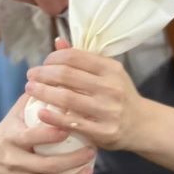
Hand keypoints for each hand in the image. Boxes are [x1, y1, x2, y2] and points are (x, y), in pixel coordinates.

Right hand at [0, 94, 95, 173]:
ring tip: (89, 171)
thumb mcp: (17, 111)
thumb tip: (62, 72)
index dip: (51, 134)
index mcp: (11, 138)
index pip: (31, 138)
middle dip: (72, 161)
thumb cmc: (9, 129)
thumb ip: (39, 94)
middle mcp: (13, 162)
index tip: (69, 128)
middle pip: (46, 166)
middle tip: (92, 152)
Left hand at [25, 39, 147, 150]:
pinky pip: (71, 122)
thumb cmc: (121, 96)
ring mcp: (107, 111)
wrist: (142, 125)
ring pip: (66, 98)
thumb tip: (58, 42)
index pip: (73, 57)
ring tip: (30, 89)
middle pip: (66, 75)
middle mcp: (111, 88)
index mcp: (111, 69)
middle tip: (30, 75)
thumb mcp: (109, 74)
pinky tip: (40, 112)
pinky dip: (52, 116)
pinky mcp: (103, 131)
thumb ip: (84, 59)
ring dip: (42, 92)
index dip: (52, 58)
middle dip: (43, 74)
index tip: (43, 63)